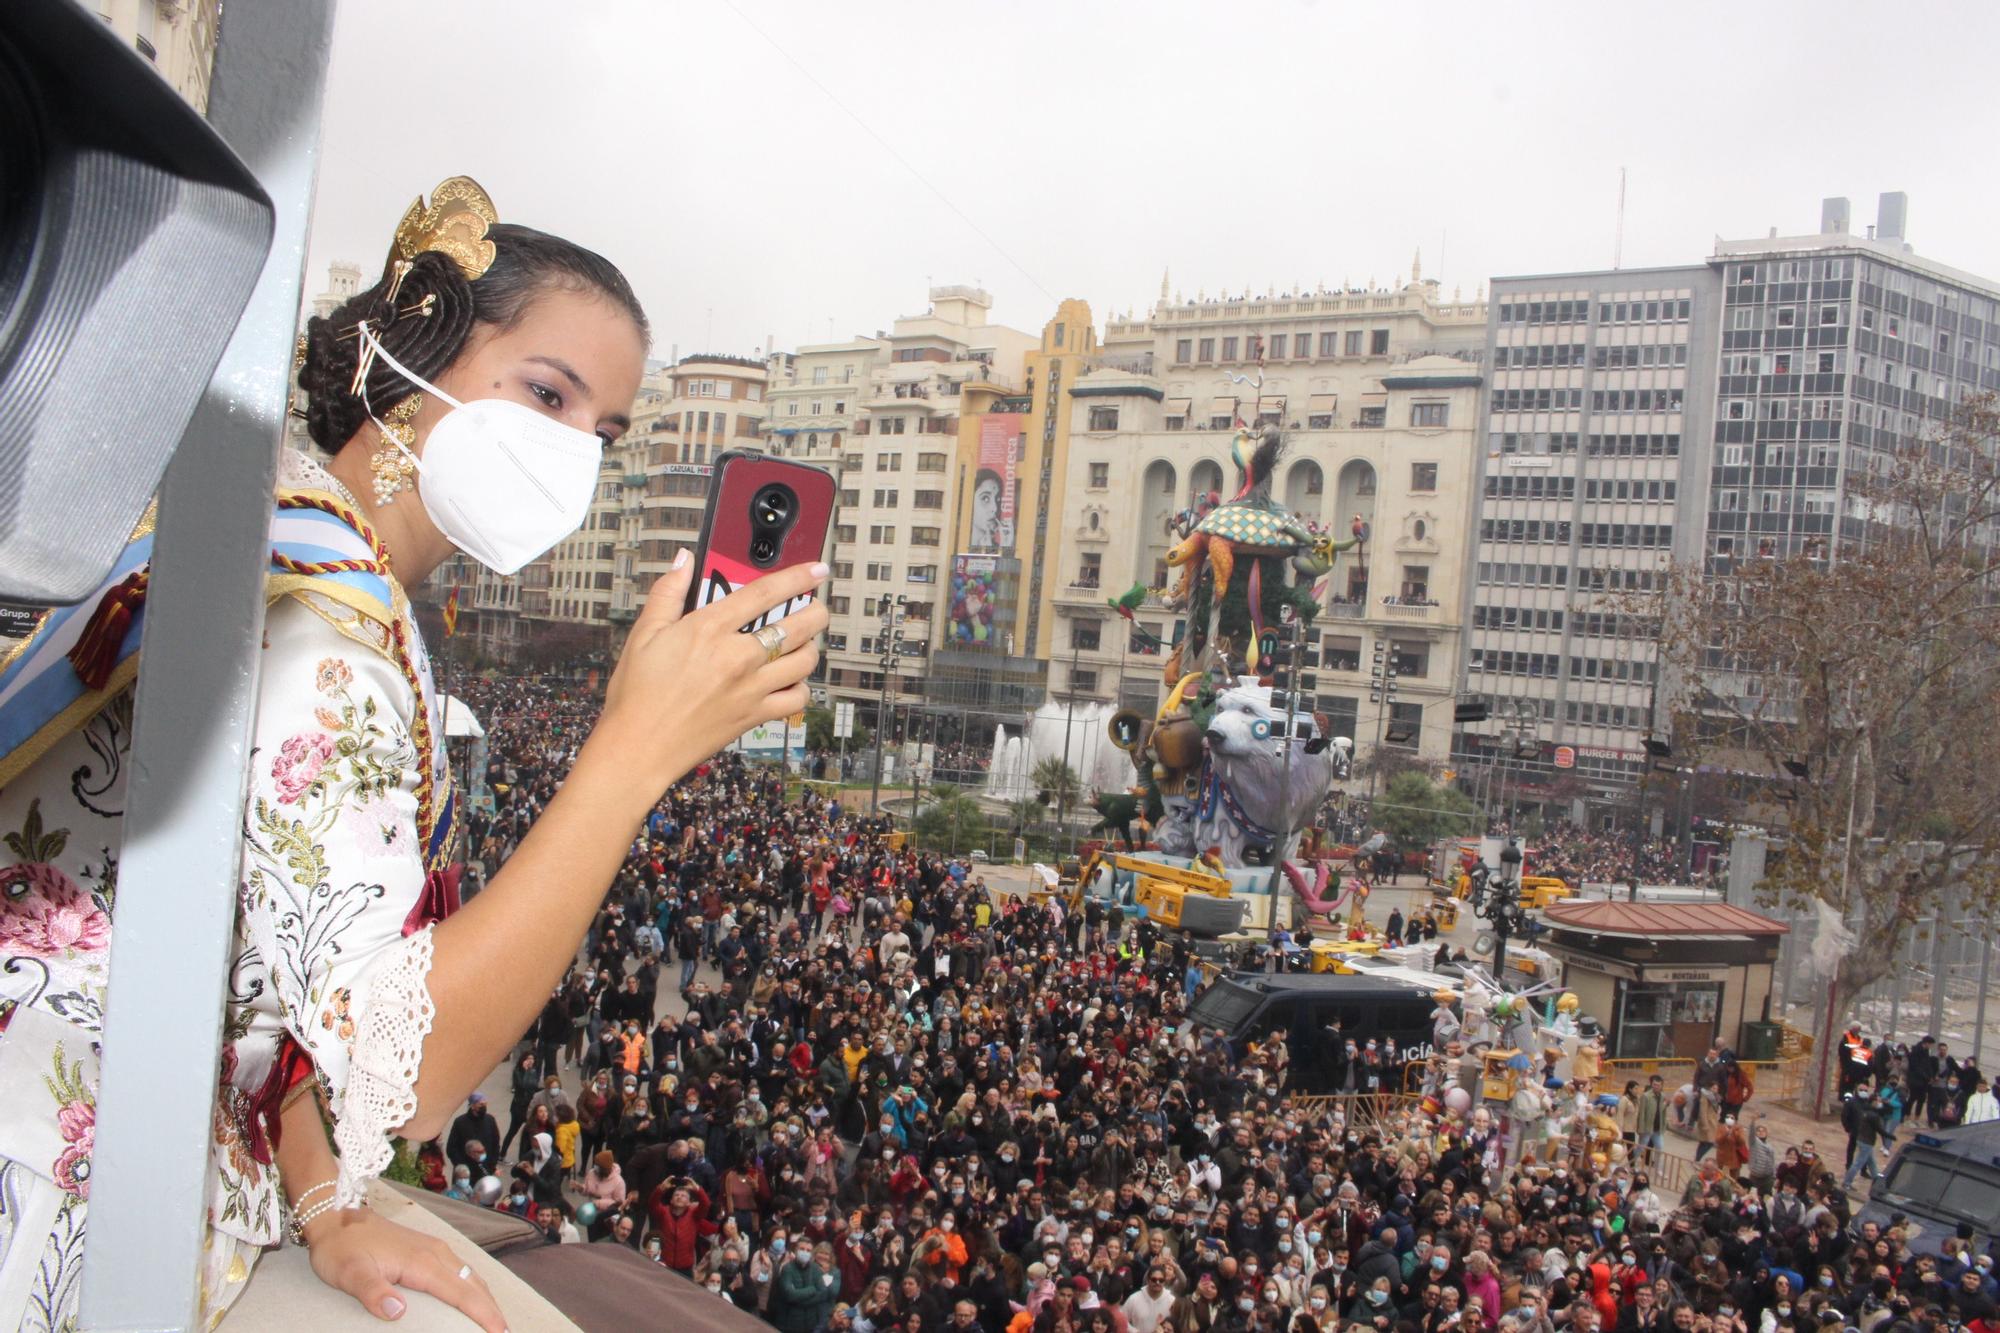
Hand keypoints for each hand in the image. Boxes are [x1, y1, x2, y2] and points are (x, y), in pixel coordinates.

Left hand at [305, 1206, 505, 1331]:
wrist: (335, 1215)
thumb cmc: (341, 1247)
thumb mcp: (349, 1274)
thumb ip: (373, 1293)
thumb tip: (398, 1313)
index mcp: (422, 1262)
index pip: (462, 1293)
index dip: (483, 1314)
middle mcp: (435, 1253)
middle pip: (474, 1284)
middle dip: (492, 1309)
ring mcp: (433, 1248)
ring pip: (470, 1275)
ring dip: (485, 1298)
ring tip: (494, 1320)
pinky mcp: (427, 1248)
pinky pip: (460, 1269)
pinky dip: (473, 1286)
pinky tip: (472, 1295)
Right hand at [598, 553, 828, 790]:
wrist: (638, 748)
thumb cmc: (636, 695)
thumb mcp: (643, 634)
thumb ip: (668, 592)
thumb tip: (684, 560)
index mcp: (709, 630)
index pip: (764, 593)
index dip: (797, 577)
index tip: (816, 570)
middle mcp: (737, 657)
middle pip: (798, 626)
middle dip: (817, 612)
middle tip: (816, 607)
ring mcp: (750, 688)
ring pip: (804, 661)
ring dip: (810, 647)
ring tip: (803, 642)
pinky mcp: (754, 716)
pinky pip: (796, 698)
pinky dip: (801, 687)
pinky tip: (790, 680)